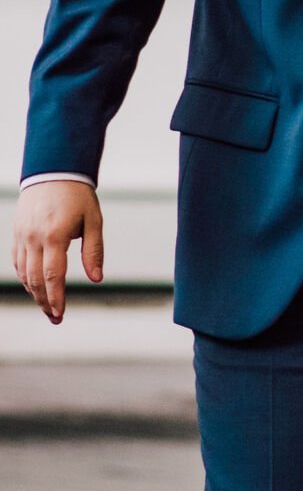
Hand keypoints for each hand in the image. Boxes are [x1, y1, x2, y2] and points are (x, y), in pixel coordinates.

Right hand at [12, 179, 104, 322]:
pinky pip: (18, 261)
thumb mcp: (93, 221)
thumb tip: (97, 278)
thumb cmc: (78, 196)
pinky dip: (25, 277)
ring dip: (34, 293)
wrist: (53, 171)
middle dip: (45, 302)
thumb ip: (94, 251)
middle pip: (36, 279)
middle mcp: (34, 237)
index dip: (56, 297)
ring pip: (24, 272)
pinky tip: (34, 287)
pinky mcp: (18, 233)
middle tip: (55, 318)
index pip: (53, 275)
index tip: (60, 314)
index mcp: (55, 235)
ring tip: (47, 307)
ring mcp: (22, 235)